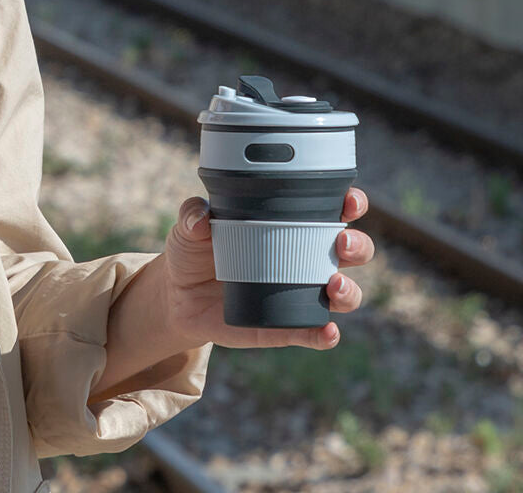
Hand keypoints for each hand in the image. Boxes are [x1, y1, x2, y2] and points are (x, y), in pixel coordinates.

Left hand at [161, 188, 374, 350]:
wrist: (178, 297)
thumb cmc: (193, 251)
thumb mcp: (188, 228)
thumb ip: (192, 214)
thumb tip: (201, 217)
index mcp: (287, 224)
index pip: (330, 210)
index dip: (348, 204)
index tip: (349, 201)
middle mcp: (303, 257)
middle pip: (351, 252)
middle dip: (357, 246)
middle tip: (341, 242)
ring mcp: (299, 293)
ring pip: (344, 294)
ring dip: (349, 290)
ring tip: (333, 285)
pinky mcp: (286, 326)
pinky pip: (314, 332)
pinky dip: (325, 334)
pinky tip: (326, 331)